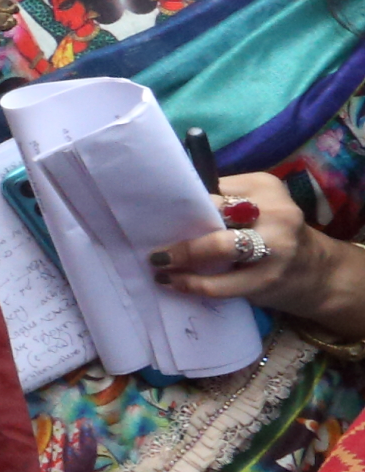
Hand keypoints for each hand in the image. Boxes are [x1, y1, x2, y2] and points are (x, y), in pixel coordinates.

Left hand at [151, 170, 357, 328]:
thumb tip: (168, 207)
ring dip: (181, 256)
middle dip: (179, 228)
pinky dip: (192, 283)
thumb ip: (223, 203)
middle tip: (153, 240)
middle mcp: (275, 212)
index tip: (154, 213)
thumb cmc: (273, 234)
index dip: (180, 203)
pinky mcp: (268, 279)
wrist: (319, 273)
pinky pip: (221, 283)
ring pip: (218, 246)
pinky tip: (174, 283)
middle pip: (215, 213)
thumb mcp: (257, 206)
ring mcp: (276, 246)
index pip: (212, 188)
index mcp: (265, 187)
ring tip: (159, 262)